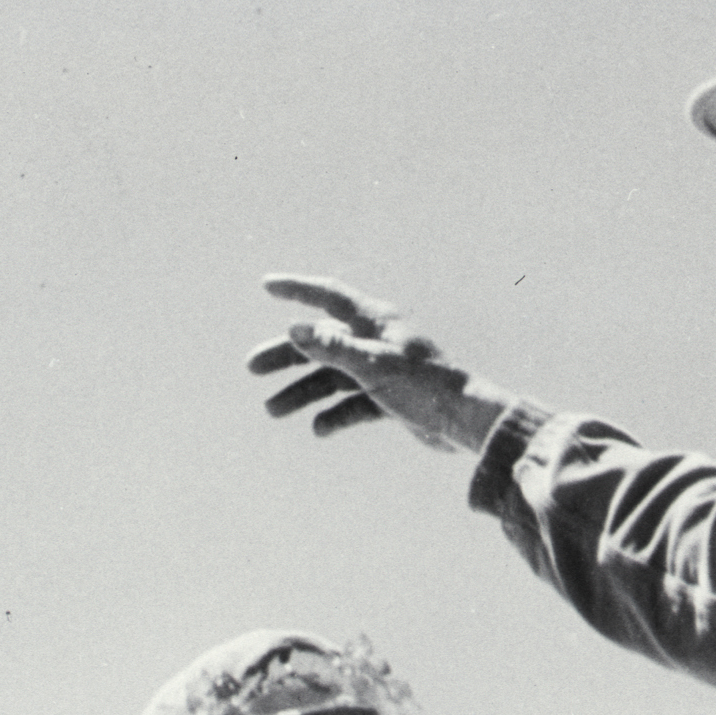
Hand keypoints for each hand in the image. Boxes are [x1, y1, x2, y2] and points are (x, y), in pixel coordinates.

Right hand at [248, 275, 510, 453]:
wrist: (463, 421)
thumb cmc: (423, 386)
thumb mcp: (372, 365)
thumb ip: (332, 347)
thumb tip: (294, 329)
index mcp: (374, 322)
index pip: (329, 296)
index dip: (297, 289)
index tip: (267, 285)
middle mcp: (375, 341)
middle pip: (320, 342)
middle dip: (286, 355)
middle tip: (252, 367)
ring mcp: (381, 371)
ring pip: (331, 377)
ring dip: (302, 392)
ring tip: (273, 410)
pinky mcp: (389, 399)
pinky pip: (353, 405)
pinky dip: (335, 416)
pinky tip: (320, 430)